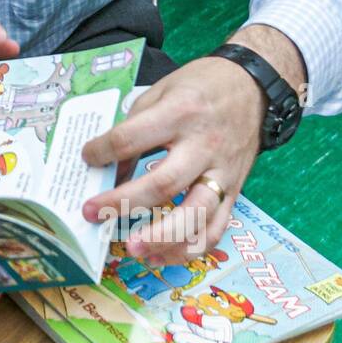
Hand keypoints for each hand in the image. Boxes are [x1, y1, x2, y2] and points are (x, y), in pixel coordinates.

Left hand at [79, 56, 266, 264]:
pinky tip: (159, 256)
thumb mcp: (161, 92)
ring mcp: (223, 173)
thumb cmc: (200, 87)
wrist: (254, 86)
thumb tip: (109, 168)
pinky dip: (188, 249)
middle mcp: (204, 146)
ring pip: (196, 215)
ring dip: (161, 238)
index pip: (132, 139)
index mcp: (180, 113)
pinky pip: (216, 229)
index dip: (102, 151)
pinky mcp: (235, 192)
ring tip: (132, 248)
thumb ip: (134, 128)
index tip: (87, 158)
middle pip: (164, 184)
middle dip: (124, 203)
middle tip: (93, 213)